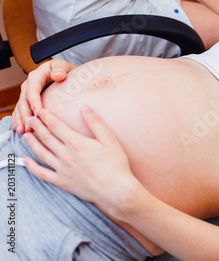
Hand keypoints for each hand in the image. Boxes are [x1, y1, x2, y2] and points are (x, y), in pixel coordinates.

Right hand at [12, 59, 75, 133]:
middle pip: (24, 102)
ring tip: (24, 131)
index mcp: (36, 76)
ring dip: (21, 120)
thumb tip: (58, 75)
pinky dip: (19, 120)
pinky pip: (21, 111)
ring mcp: (27, 94)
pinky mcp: (28, 102)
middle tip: (30, 127)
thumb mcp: (63, 65)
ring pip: (21, 108)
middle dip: (26, 115)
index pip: (33, 90)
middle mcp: (28, 86)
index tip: (39, 113)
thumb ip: (60, 68)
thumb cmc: (64, 70)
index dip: (34, 102)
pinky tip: (20, 129)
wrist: (64, 73)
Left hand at [23, 106, 137, 214]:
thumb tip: (84, 107)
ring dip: (32, 143)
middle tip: (30, 120)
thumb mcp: (109, 139)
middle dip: (37, 127)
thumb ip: (95, 122)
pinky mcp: (62, 182)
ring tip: (27, 136)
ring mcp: (62, 170)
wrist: (115, 189)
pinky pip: (43, 174)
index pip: (56, 126)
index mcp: (76, 143)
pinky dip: (32, 167)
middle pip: (46, 138)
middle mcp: (66, 155)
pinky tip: (26, 162)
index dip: (47, 117)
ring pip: (41, 154)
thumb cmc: (116, 164)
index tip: (40, 111)